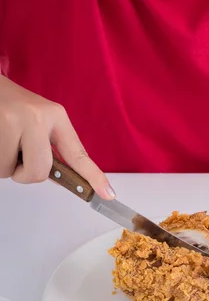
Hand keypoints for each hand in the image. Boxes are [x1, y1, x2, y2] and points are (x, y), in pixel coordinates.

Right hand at [0, 76, 114, 198]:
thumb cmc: (11, 106)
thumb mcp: (37, 119)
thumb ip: (49, 146)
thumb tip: (61, 177)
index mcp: (56, 115)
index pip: (77, 153)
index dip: (93, 176)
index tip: (108, 194)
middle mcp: (39, 117)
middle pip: (40, 172)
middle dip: (24, 172)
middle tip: (17, 154)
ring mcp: (15, 121)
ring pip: (11, 172)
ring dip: (5, 163)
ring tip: (3, 139)